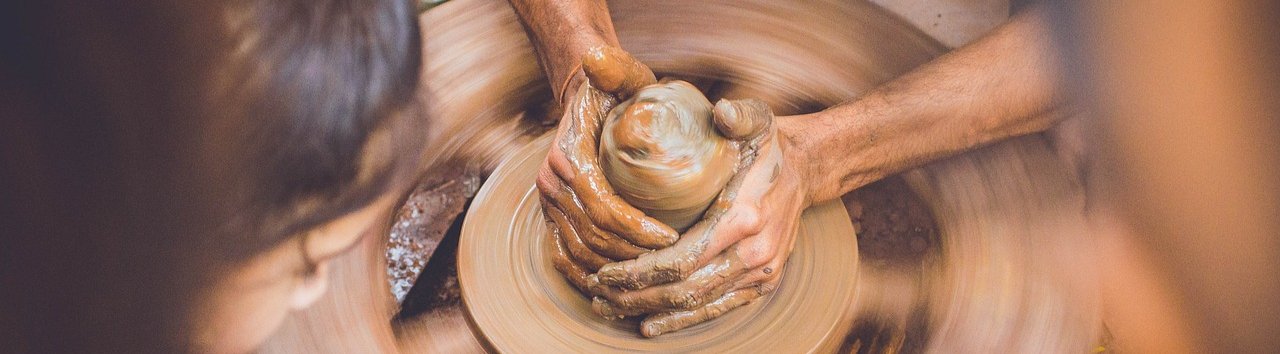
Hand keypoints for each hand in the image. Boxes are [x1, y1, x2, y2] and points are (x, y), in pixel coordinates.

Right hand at [536, 46, 672, 292]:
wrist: (584, 100)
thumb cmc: (613, 91)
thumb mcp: (620, 75)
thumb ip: (616, 69)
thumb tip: (597, 58)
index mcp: (567, 157)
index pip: (603, 206)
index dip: (636, 229)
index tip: (672, 237)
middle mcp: (550, 184)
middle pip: (592, 236)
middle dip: (633, 256)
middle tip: (672, 262)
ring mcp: (548, 204)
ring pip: (580, 253)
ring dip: (616, 269)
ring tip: (653, 275)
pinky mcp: (551, 217)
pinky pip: (563, 257)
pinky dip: (587, 276)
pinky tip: (615, 288)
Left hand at [586, 99, 815, 336]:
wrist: (806, 170)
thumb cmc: (769, 145)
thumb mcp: (757, 119)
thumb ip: (737, 115)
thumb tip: (722, 110)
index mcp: (744, 217)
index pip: (683, 259)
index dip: (640, 272)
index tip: (605, 271)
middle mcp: (754, 253)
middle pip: (684, 289)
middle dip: (636, 296)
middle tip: (597, 294)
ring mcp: (760, 273)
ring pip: (697, 303)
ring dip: (652, 311)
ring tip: (611, 308)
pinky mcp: (762, 284)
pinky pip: (718, 309)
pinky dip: (683, 321)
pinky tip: (650, 324)